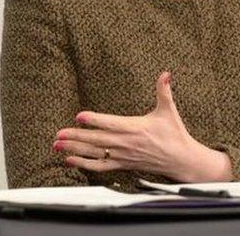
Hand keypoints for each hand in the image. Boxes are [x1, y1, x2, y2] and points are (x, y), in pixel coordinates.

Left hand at [52, 72, 230, 181]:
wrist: (181, 160)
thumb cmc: (174, 134)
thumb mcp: (169, 111)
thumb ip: (164, 91)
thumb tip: (166, 73)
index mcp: (134, 128)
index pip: (110, 123)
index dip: (94, 120)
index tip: (79, 116)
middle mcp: (125, 143)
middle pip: (96, 140)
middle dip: (76, 137)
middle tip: (58, 134)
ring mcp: (122, 156)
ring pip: (94, 153)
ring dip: (74, 150)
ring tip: (57, 146)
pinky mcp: (122, 165)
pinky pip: (100, 166)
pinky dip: (84, 164)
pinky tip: (70, 160)